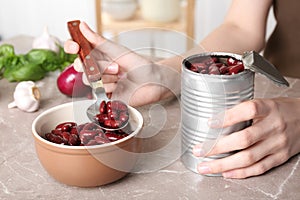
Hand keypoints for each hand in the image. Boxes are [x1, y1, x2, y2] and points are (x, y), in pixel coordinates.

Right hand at [64, 22, 178, 105]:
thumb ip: (99, 41)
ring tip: (122, 77)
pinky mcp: (105, 97)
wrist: (153, 81)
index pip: (77, 50)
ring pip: (91, 80)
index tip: (74, 47)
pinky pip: (98, 93)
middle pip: (82, 67)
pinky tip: (121, 87)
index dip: (72, 47)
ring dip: (108, 78)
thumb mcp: (118, 51)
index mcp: (98, 56)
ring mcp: (100, 84)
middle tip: (116, 67)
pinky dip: (111, 89)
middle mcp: (97, 69)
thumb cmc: (139, 65)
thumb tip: (82, 26)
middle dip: (99, 66)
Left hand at [193, 98, 299, 177]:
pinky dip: (241, 172)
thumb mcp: (265, 102)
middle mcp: (274, 126)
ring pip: (249, 157)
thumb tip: (216, 119)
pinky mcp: (281, 157)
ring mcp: (278, 143)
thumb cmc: (281, 109)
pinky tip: (226, 173)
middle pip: (244, 139)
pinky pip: (259, 168)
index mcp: (269, 108)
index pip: (248, 110)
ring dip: (223, 164)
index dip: (227, 116)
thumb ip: (244, 110)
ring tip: (206, 167)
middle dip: (217, 147)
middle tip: (199, 150)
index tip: (209, 122)